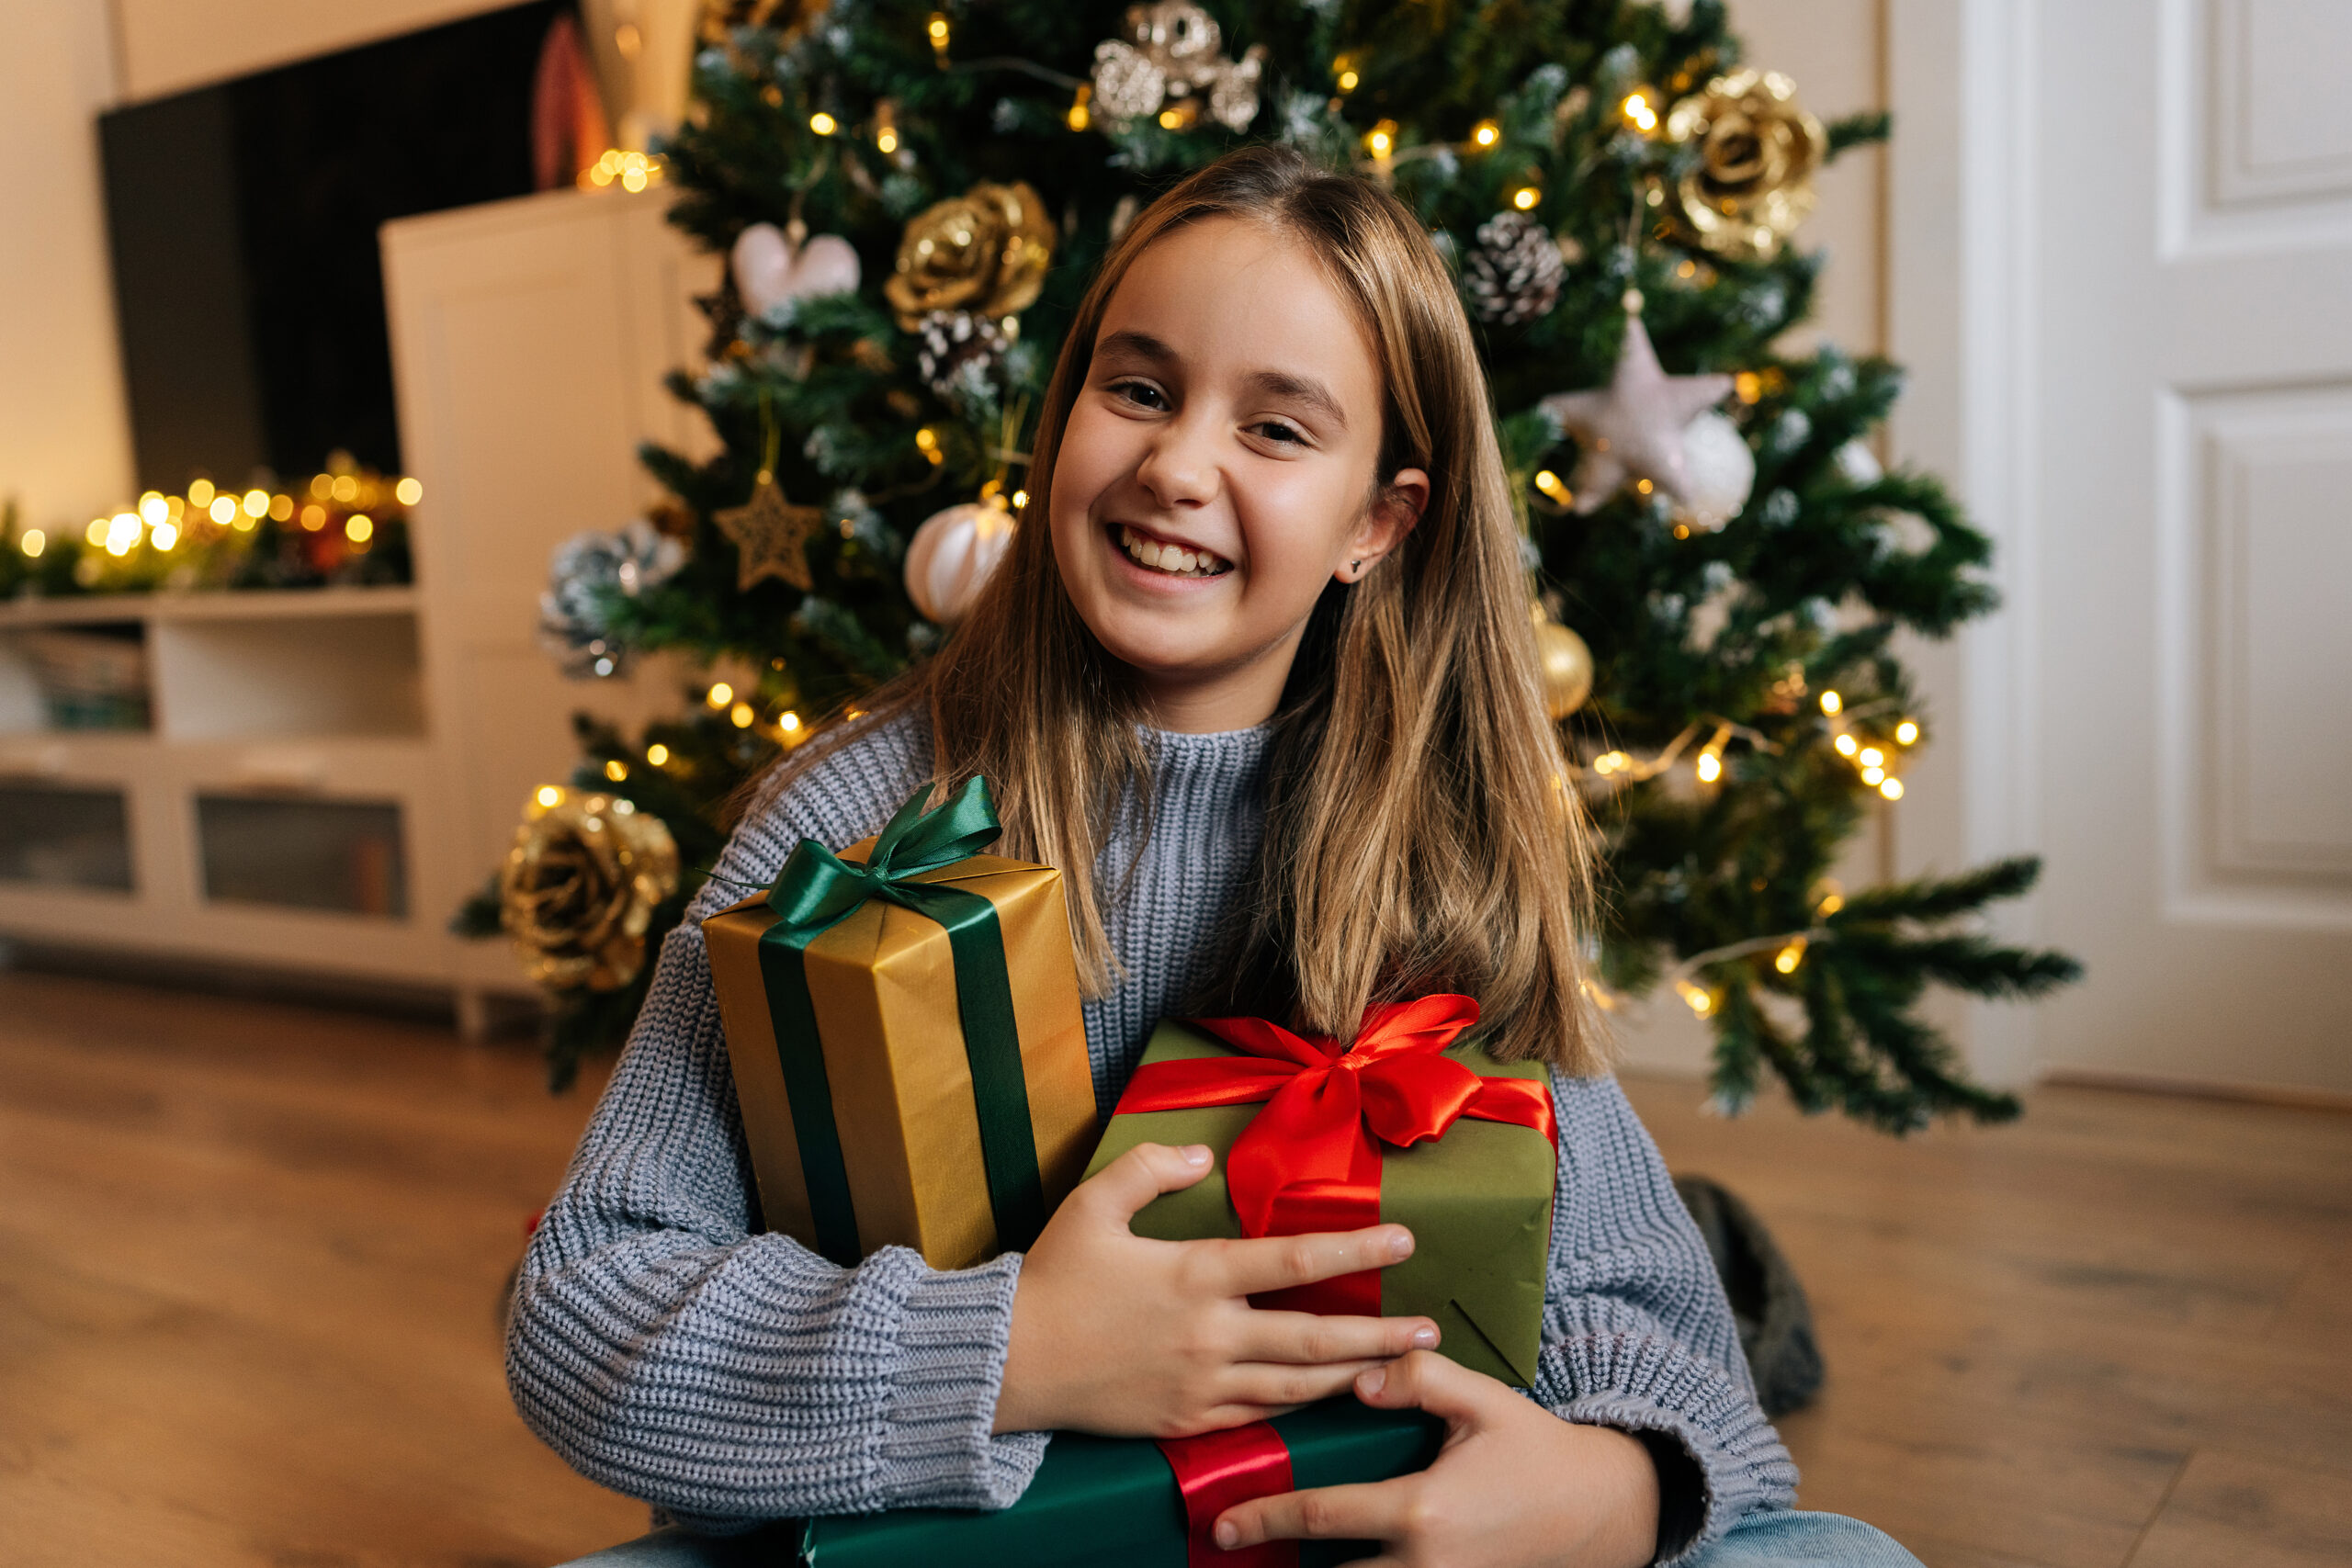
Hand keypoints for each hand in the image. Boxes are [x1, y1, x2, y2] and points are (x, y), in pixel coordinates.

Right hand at [994, 1142, 1439, 1437]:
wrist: (1009, 1363)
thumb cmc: (1050, 1279)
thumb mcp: (1093, 1204)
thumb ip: (1153, 1167)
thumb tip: (1205, 1154)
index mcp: (1195, 1276)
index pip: (1293, 1262)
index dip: (1355, 1250)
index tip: (1403, 1239)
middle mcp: (1210, 1335)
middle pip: (1315, 1339)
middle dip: (1380, 1336)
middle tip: (1429, 1332)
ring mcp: (1201, 1385)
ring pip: (1296, 1388)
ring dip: (1353, 1377)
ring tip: (1398, 1371)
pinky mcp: (1186, 1422)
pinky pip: (1258, 1418)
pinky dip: (1299, 1408)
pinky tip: (1325, 1398)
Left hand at [1213, 1350, 1661, 1567]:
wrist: (1604, 1512)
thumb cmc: (1540, 1454)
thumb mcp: (1484, 1403)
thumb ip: (1421, 1379)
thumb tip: (1359, 1375)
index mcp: (1422, 1512)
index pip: (1323, 1517)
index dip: (1267, 1520)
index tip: (1223, 1526)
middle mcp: (1425, 1565)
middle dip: (1281, 1565)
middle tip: (1236, 1544)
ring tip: (1273, 1560)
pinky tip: (1339, 1561)